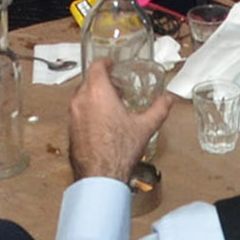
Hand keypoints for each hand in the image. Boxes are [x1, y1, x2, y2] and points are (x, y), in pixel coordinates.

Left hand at [66, 66, 171, 184]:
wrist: (100, 176)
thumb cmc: (120, 150)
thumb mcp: (146, 127)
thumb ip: (159, 109)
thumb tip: (169, 99)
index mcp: (98, 93)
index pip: (96, 67)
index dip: (105, 63)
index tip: (111, 64)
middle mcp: (81, 101)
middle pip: (89, 81)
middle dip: (102, 81)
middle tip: (117, 88)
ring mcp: (73, 116)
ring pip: (82, 97)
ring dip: (95, 96)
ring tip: (112, 106)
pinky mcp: (70, 130)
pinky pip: (79, 112)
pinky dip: (89, 111)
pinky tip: (103, 123)